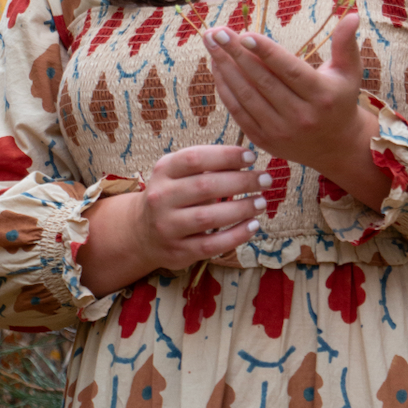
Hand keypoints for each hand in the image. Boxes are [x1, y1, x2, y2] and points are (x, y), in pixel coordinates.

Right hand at [78, 145, 268, 295]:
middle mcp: (162, 197)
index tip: (251, 157)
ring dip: (241, 209)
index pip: (195, 158)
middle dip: (241, 182)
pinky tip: (253, 225)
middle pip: (205, 187)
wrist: (142, 231)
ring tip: (261, 202)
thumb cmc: (173, 194)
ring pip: (209, 217)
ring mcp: (168, 226)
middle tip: (265, 179)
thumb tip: (246, 158)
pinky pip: (212, 245)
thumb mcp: (179, 173)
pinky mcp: (178, 251)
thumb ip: (206, 164)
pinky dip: (236, 235)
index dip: (226, 156)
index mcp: (164, 171)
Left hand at [204, 13, 389, 210]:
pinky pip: (239, 113)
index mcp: (321, 95)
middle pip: (262, 82)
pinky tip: (216, 68)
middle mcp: (300, 116)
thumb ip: (346, 43)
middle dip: (236, 54)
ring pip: (247, 97)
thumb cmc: (340, 99)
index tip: (245, 33)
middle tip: (218, 32)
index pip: (289, 71)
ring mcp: (280, 131)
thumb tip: (353, 14)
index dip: (266, 52)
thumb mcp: (349, 72)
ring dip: (225, 69)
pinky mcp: (264, 141)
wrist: (336, 146)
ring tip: (212, 44)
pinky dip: (225, 90)